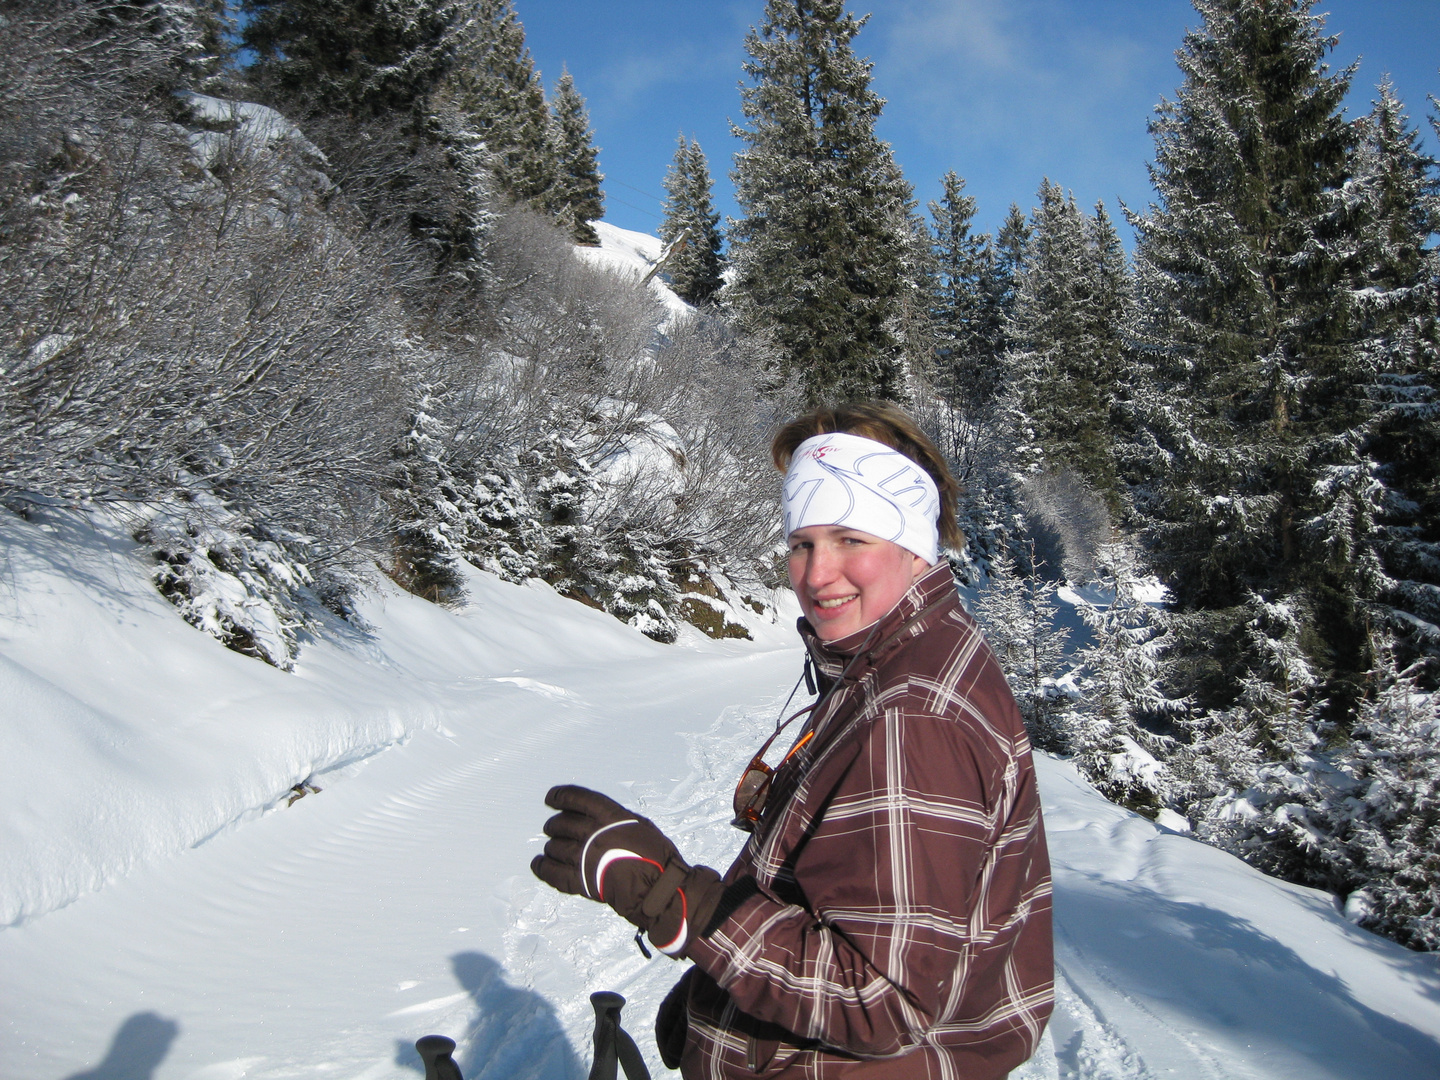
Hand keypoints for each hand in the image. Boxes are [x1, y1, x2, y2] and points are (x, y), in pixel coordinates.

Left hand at [531, 785, 722, 956]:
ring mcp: (583, 857)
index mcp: (608, 815)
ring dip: (551, 846)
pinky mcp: (579, 881)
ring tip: (553, 848)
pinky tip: (538, 863)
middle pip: (561, 823)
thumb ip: (614, 818)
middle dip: (554, 825)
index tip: (551, 797)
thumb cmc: (656, 855)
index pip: (576, 799)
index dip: (560, 796)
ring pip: (554, 847)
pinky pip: (551, 872)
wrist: (657, 887)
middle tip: (553, 828)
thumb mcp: (638, 824)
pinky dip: (542, 867)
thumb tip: (597, 818)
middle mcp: (592, 833)